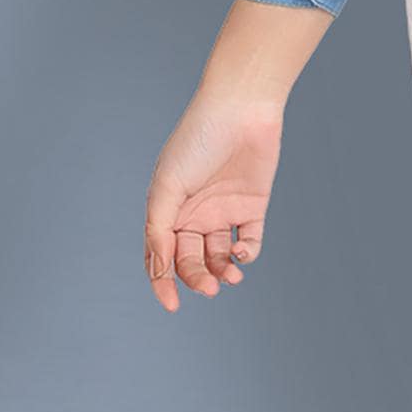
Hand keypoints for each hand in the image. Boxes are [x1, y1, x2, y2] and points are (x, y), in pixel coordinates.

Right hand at [144, 92, 284, 311]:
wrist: (241, 107)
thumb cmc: (197, 140)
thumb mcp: (167, 186)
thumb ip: (159, 230)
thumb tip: (158, 271)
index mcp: (169, 210)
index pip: (162, 256)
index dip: (163, 282)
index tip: (172, 304)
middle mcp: (196, 213)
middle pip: (191, 261)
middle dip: (197, 278)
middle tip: (208, 287)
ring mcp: (225, 210)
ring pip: (219, 257)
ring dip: (221, 273)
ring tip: (229, 277)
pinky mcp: (253, 206)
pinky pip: (249, 242)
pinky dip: (245, 255)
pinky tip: (240, 251)